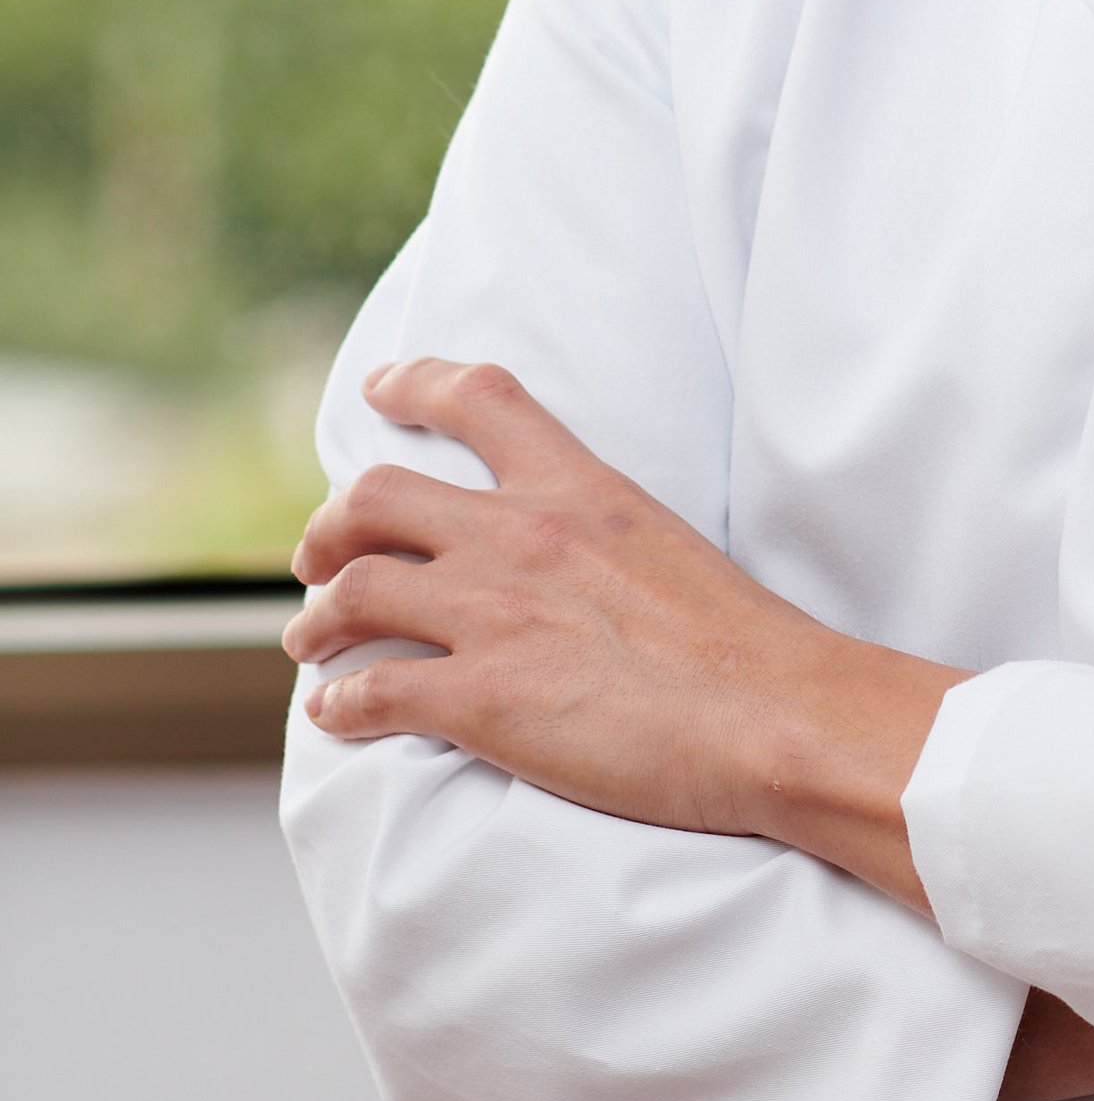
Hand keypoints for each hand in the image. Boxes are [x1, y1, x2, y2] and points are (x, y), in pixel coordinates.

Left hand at [284, 358, 957, 909]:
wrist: (774, 714)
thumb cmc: (744, 643)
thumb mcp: (666, 542)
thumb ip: (600, 533)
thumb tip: (572, 561)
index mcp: (580, 487)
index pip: (478, 398)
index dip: (415, 384)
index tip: (380, 390)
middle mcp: (522, 534)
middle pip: (375, 496)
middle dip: (330, 526)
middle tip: (319, 555)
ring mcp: (493, 613)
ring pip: (351, 591)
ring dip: (315, 620)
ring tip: (312, 641)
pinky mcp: (479, 698)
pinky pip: (366, 690)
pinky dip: (336, 704)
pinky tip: (336, 716)